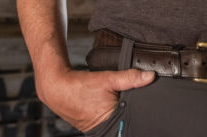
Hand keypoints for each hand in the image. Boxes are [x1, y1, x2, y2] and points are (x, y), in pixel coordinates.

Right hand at [36, 68, 155, 131]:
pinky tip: (107, 105)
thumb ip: (129, 78)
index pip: (133, 122)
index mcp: (111, 123)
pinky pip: (108, 121)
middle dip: (129, 111)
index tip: (142, 108)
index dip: (140, 115)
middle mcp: (104, 130)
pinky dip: (110, 113)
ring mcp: (98, 130)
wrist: (57, 87)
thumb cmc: (78, 86)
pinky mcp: (93, 126)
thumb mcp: (107, 79)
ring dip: (119, 112)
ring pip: (117, 121)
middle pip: (126, 121)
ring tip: (111, 101)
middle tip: (120, 99)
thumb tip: (149, 76)